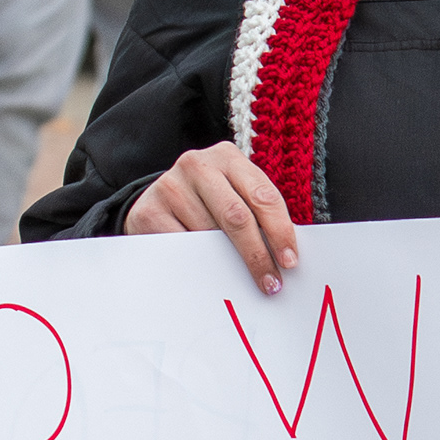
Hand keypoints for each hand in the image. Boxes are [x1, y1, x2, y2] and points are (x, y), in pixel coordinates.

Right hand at [125, 141, 301, 293]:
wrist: (155, 200)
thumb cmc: (206, 202)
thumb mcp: (233, 195)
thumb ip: (256, 214)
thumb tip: (284, 254)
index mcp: (227, 157)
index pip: (263, 195)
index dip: (280, 231)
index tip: (290, 261)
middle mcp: (198, 165)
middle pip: (237, 216)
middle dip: (258, 254)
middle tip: (271, 282)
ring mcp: (170, 186)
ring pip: (208, 235)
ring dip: (227, 263)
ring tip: (238, 280)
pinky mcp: (149, 211)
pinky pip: (182, 247)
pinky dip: (199, 264)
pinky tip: (207, 272)